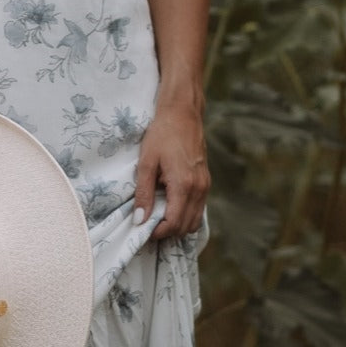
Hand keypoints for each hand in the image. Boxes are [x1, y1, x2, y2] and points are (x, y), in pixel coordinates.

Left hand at [133, 103, 209, 239]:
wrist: (182, 113)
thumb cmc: (162, 134)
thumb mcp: (146, 163)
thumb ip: (143, 193)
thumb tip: (139, 220)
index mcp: (183, 185)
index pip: (174, 223)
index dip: (158, 232)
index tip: (143, 229)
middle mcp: (199, 188)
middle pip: (186, 227)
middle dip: (168, 231)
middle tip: (149, 224)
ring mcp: (205, 185)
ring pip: (195, 221)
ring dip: (178, 225)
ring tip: (159, 216)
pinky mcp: (206, 181)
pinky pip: (199, 208)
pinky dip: (186, 214)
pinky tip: (170, 206)